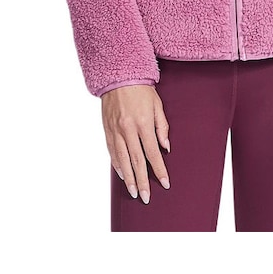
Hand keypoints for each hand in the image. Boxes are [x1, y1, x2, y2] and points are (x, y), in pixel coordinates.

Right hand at [101, 85, 170, 204]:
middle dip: (142, 181)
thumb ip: (162, 127)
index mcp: (143, 123)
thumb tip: (166, 148)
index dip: (159, 169)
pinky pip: (112, 151)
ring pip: (122, 159)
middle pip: (136, 161)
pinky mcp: (107, 129)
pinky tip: (122, 175)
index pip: (152, 153)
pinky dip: (117, 165)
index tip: (165, 182)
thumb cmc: (141, 89)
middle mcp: (128, 129)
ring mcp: (115, 130)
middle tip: (146, 197)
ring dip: (128, 178)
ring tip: (133, 192)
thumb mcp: (157, 105)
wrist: (118, 76)